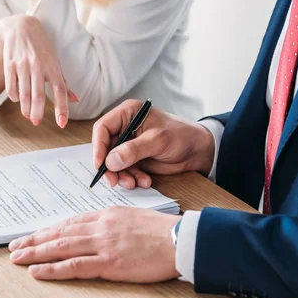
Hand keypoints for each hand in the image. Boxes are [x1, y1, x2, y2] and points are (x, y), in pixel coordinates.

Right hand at [0, 15, 77, 126]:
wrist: (20, 26)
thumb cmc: (41, 46)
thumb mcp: (54, 61)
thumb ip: (62, 81)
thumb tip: (75, 99)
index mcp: (52, 66)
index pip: (60, 90)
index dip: (62, 108)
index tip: (62, 123)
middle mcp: (38, 65)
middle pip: (38, 95)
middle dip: (38, 112)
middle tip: (36, 122)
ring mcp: (22, 64)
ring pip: (24, 93)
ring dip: (26, 108)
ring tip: (29, 116)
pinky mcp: (9, 64)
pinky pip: (11, 87)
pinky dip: (14, 97)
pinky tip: (18, 100)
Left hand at [9, 207, 180, 281]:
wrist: (181, 239)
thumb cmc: (162, 231)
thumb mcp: (132, 217)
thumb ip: (111, 223)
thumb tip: (95, 229)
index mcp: (105, 215)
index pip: (69, 222)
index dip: (48, 230)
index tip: (34, 235)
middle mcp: (99, 227)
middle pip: (59, 233)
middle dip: (34, 240)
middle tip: (14, 246)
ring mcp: (102, 244)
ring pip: (60, 247)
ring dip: (35, 252)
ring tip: (17, 257)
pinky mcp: (109, 262)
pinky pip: (74, 266)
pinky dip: (52, 268)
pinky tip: (37, 271)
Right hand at [92, 100, 214, 188]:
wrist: (198, 151)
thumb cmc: (181, 136)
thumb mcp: (157, 140)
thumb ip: (133, 150)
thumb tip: (110, 161)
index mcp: (127, 114)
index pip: (103, 128)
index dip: (98, 147)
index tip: (100, 164)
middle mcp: (124, 128)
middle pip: (105, 148)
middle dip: (110, 166)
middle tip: (114, 181)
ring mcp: (128, 144)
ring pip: (113, 162)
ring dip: (122, 175)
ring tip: (134, 183)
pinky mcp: (134, 158)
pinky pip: (124, 170)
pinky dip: (131, 178)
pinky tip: (144, 181)